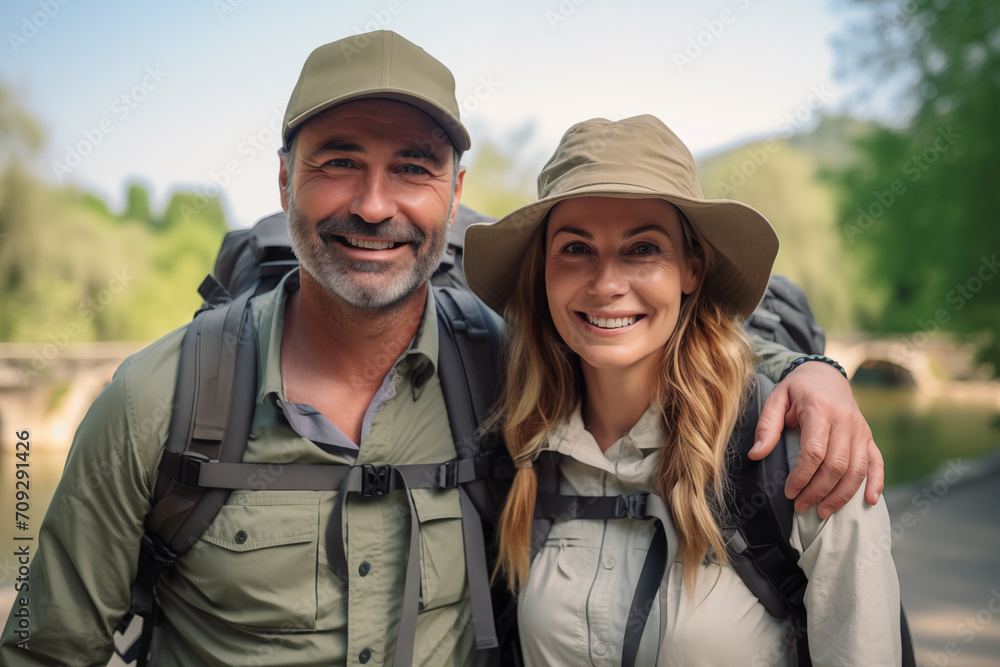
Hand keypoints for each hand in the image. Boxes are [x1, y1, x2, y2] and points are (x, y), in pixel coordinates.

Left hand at [749, 361, 883, 518]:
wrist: (825, 374)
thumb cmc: (797, 389)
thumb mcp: (776, 399)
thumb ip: (766, 426)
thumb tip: (756, 455)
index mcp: (821, 410)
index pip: (814, 451)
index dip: (802, 477)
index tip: (789, 492)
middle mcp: (845, 420)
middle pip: (837, 465)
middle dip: (818, 491)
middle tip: (800, 506)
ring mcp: (861, 429)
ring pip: (857, 469)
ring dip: (841, 495)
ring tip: (823, 511)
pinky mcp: (869, 436)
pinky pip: (877, 462)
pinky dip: (875, 483)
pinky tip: (869, 501)